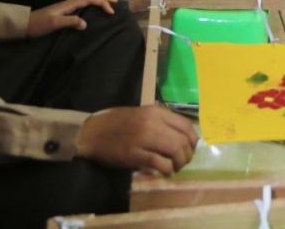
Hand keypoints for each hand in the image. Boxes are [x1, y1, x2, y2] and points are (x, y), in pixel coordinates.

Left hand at [27, 0, 116, 37]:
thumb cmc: (37, 25)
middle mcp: (68, 3)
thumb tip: (86, 23)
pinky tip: (92, 11)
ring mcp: (66, 6)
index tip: (111, 12)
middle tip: (116, 2)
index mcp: (68, 4)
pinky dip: (91, 4)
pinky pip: (82, 4)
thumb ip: (69, 22)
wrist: (23, 25)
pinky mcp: (64, 11)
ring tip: (108, 4)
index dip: (102, 3)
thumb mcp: (53, 24)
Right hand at [76, 105, 197, 174]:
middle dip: (187, 154)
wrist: (91, 132)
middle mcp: (152, 123)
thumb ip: (161, 121)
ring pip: (174, 150)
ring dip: (179, 163)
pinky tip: (165, 172)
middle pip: (182, 140)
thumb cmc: (117, 123)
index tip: (190, 148)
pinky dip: (167, 169)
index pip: (186, 125)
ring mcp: (143, 138)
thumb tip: (183, 136)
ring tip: (175, 167)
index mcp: (156, 112)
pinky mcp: (133, 154)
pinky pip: (159, 163)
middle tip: (183, 162)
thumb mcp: (142, 114)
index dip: (193, 140)